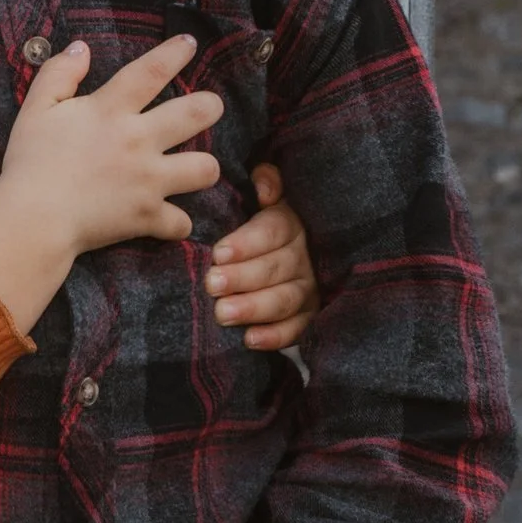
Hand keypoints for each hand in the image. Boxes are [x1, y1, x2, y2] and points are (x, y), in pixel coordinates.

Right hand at [0, 28, 221, 296]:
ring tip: (195, 168)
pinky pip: (180, 222)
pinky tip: (170, 221)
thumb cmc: (29, 163)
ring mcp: (149, 180)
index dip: (175, 53)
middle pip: (197, 114)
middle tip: (210, 107)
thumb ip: (59, 74)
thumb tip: (81, 48)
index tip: (190, 43)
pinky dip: (176, 224)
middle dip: (211, 106)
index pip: (152, 71)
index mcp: (111, 110)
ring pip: (205, 168)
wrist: (33, 219)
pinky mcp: (147, 216)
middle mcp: (139, 140)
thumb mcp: (36, 109)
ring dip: (204, 167)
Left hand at [207, 164, 319, 353]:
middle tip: (212, 284)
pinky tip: (250, 340)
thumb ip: (267, 182)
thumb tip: (264, 186)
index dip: (248, 243)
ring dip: (254, 308)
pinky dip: (275, 337)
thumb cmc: (261, 223)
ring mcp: (309, 288)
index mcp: (292, 223)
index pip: (274, 231)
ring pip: (285, 299)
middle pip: (276, 267)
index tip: (219, 253)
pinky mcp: (310, 316)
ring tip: (222, 314)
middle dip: (243, 277)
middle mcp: (305, 256)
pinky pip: (296, 329)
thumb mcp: (267, 197)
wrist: (286, 252)